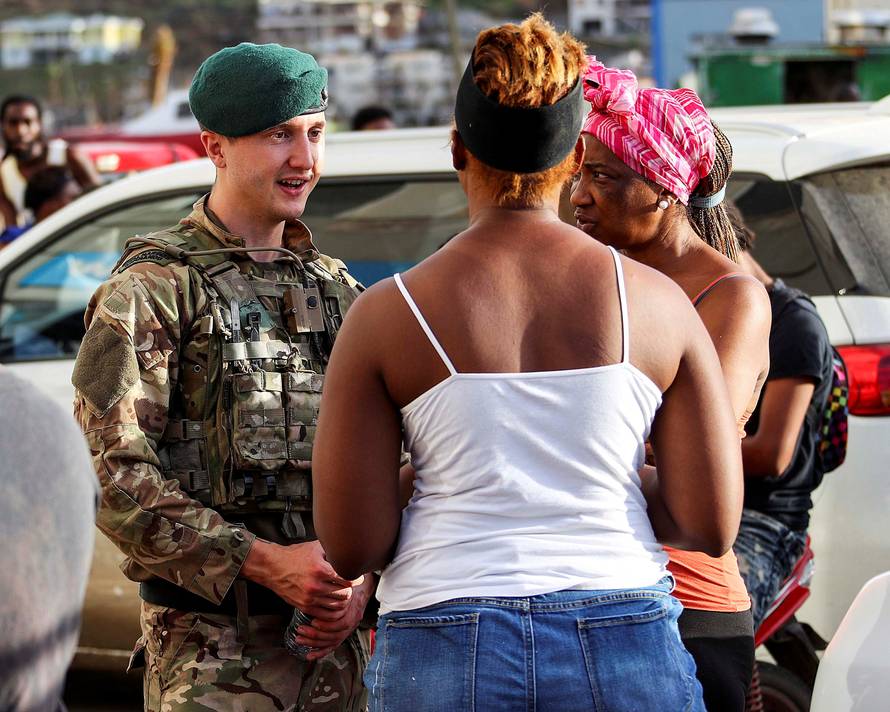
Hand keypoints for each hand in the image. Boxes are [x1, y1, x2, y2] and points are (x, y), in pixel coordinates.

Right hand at [241, 539, 362, 620]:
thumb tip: (350, 550)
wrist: (273, 567)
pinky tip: (333, 602)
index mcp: (320, 569)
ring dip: (343, 600)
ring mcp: (310, 598)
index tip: (358, 576)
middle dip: (350, 589)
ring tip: (342, 593)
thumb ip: (333, 551)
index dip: (357, 578)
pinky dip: (333, 610)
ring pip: (337, 606)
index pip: (348, 579)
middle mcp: (315, 585)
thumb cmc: (295, 556)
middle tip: (350, 585)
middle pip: (345, 594)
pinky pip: (326, 614)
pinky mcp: (304, 607)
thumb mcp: (316, 547)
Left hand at [291, 575, 374, 659]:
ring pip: (332, 641)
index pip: (343, 622)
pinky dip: (321, 651)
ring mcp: (349, 627)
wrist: (364, 582)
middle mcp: (354, 619)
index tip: (313, 620)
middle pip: (336, 634)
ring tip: (299, 638)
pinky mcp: (343, 631)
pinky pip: (332, 645)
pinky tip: (309, 655)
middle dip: (316, 634)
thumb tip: (323, 565)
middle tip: (301, 630)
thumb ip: (337, 573)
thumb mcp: (346, 574)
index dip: (327, 623)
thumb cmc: (352, 578)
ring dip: (315, 642)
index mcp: (355, 607)